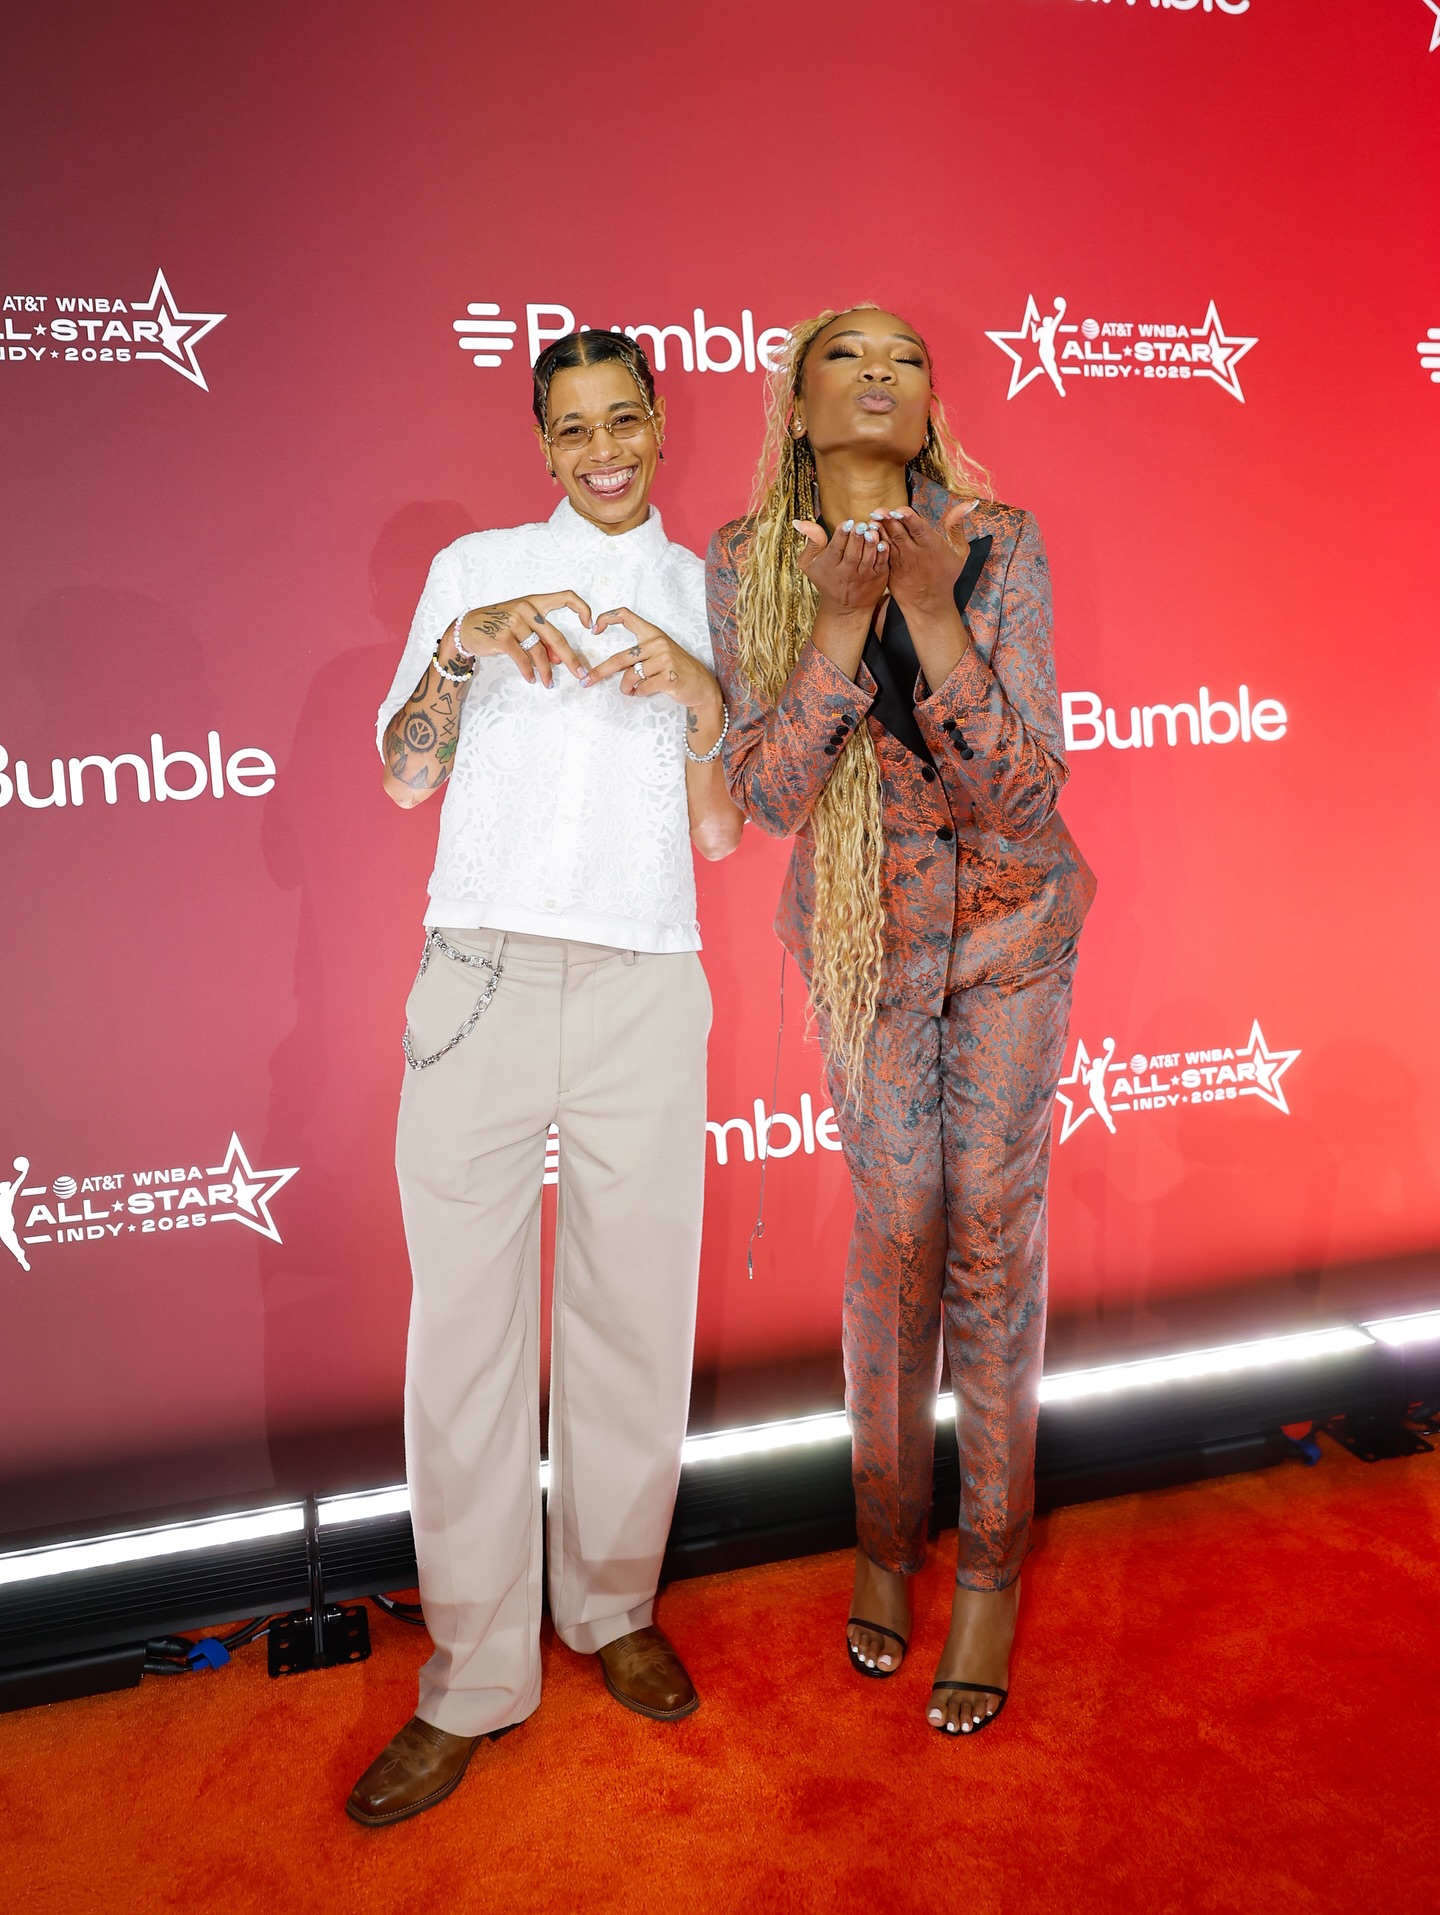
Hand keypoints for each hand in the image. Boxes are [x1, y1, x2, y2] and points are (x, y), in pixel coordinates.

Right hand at [450, 592, 592, 688]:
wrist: (467, 628)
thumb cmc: (498, 626)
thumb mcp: (522, 628)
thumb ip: (541, 640)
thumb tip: (559, 659)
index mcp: (534, 602)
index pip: (565, 597)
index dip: (582, 608)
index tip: (590, 625)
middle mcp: (526, 609)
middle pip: (556, 636)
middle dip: (570, 658)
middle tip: (580, 673)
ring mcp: (514, 622)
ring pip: (539, 651)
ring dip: (546, 671)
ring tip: (549, 683)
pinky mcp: (503, 637)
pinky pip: (522, 659)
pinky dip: (529, 671)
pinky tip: (532, 678)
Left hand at [583, 607, 721, 718]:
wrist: (702, 687)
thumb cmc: (677, 670)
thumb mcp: (659, 654)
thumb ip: (637, 655)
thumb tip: (609, 666)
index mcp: (653, 633)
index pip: (627, 616)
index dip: (608, 618)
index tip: (594, 628)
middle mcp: (658, 643)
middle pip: (620, 658)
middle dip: (600, 672)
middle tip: (586, 681)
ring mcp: (664, 659)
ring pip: (630, 676)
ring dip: (627, 688)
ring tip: (631, 690)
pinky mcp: (668, 677)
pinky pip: (642, 687)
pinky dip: (639, 693)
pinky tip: (645, 691)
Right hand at [792, 518, 889, 621]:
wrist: (846, 608)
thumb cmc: (826, 580)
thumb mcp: (810, 563)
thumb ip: (811, 541)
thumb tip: (800, 522)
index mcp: (829, 567)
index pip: (835, 549)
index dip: (841, 535)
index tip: (847, 523)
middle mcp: (846, 574)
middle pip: (853, 554)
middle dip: (857, 538)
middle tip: (861, 525)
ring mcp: (863, 577)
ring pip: (868, 558)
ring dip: (871, 544)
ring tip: (872, 530)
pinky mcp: (878, 578)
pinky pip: (881, 564)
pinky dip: (883, 553)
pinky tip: (883, 542)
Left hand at [871, 502, 976, 626]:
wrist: (929, 603)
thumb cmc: (946, 574)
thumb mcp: (959, 551)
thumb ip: (957, 526)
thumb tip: (969, 502)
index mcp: (930, 545)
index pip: (918, 528)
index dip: (907, 518)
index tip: (899, 510)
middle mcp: (913, 552)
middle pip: (898, 532)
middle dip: (888, 520)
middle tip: (879, 510)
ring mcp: (899, 560)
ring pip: (886, 540)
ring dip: (879, 529)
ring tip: (872, 517)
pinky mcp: (889, 568)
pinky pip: (880, 553)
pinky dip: (874, 542)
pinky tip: (868, 533)